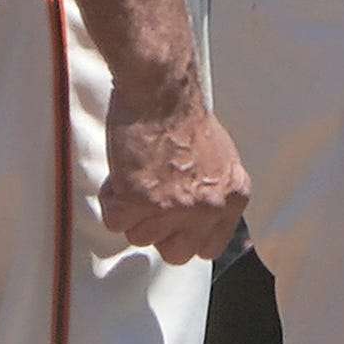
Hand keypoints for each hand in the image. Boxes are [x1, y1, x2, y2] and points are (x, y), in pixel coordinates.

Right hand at [101, 73, 248, 263]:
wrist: (161, 89)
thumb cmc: (184, 113)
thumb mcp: (219, 158)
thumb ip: (212, 192)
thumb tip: (194, 217)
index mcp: (232, 198)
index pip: (208, 248)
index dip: (184, 237)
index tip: (171, 224)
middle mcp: (207, 208)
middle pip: (174, 253)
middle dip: (156, 230)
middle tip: (147, 199)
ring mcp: (174, 207)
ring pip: (138, 237)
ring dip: (130, 211)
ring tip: (134, 174)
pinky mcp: (140, 199)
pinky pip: (114, 220)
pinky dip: (111, 199)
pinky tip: (121, 172)